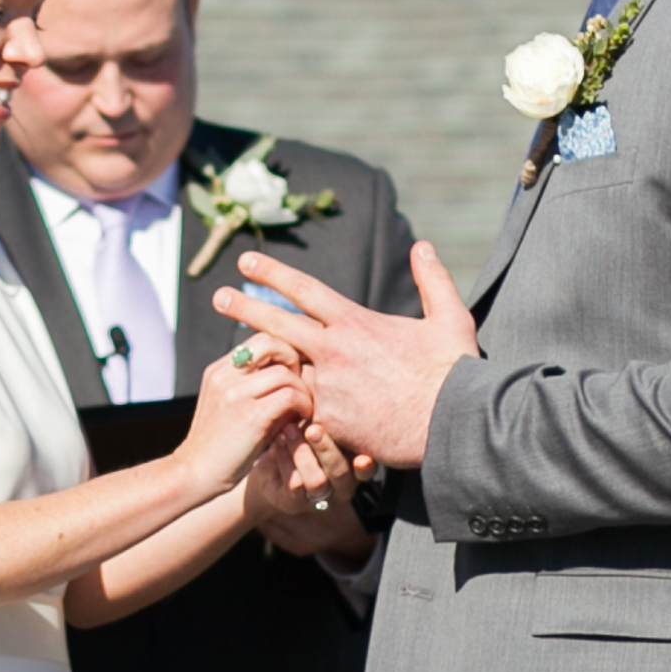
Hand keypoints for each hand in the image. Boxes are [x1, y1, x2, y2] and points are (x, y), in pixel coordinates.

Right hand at [174, 330, 314, 492]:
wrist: (195, 475)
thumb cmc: (220, 447)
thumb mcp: (231, 407)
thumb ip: (256, 388)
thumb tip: (298, 375)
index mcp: (219, 370)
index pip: (261, 339)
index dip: (285, 351)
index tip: (296, 373)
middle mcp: (224, 374)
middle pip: (272, 342)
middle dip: (296, 360)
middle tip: (302, 386)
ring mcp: (235, 393)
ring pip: (286, 372)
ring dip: (304, 390)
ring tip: (305, 408)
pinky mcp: (250, 415)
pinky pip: (290, 396)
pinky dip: (304, 407)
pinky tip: (303, 421)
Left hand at [220, 244, 478, 470]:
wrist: (452, 424)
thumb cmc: (454, 371)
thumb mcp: (450, 317)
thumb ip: (432, 280)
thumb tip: (423, 247)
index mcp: (355, 323)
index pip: (305, 290)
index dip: (273, 273)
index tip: (246, 262)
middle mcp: (333, 352)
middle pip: (277, 325)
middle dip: (245, 308)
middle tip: (217, 296)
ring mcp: (327, 389)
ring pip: (283, 372)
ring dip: (259, 365)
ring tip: (231, 359)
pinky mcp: (330, 424)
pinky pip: (299, 414)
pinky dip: (284, 410)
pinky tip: (262, 410)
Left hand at [244, 422, 374, 563]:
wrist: (266, 465)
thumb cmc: (300, 439)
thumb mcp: (316, 427)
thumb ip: (328, 421)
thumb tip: (332, 393)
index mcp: (353, 467)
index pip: (367, 469)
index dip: (366, 465)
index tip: (362, 457)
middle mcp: (341, 487)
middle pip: (341, 473)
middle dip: (327, 450)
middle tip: (312, 429)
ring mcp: (319, 498)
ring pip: (318, 481)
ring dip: (302, 453)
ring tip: (289, 430)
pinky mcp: (294, 503)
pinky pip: (294, 484)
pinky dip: (285, 459)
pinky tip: (278, 442)